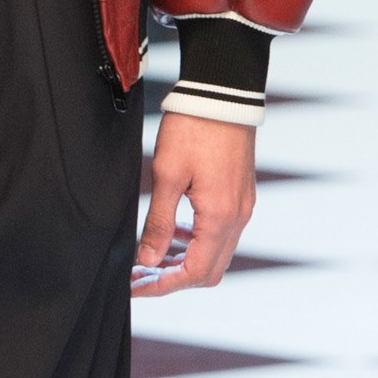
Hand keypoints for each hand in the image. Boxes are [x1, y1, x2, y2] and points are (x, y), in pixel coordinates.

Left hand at [134, 113, 256, 296]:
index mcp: (220, 217)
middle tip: (140, 274)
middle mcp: (238, 217)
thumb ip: (158, 222)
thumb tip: (147, 259)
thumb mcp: (167, 175)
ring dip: (184, 261)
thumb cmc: (193, 128)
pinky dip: (197, 241)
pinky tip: (174, 230)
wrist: (223, 92)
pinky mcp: (241, 195)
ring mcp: (243, 206)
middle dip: (173, 279)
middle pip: (209, 271)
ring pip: (216, 253)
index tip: (134, 285)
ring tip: (150, 256)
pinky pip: (222, 232)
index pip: (194, 273)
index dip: (162, 285)